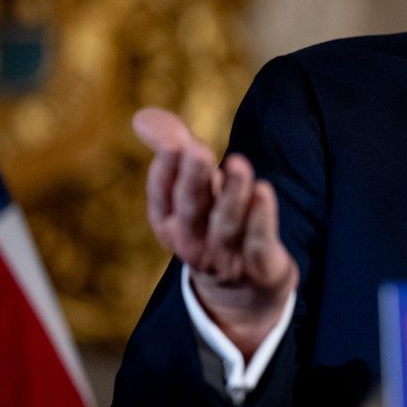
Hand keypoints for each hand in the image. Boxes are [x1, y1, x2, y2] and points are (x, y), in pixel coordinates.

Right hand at [133, 107, 298, 358]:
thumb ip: (173, 149)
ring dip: (231, 194)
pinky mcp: (259, 266)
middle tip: (197, 148)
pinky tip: (265, 191)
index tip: (174, 144)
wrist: (243, 292)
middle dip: (193, 180)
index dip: (166, 171)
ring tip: (239, 163)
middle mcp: (192, 242)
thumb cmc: (212, 225)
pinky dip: (261, 219)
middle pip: (191, 209)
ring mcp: (225, 257)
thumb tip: (142, 115)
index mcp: (170, 223)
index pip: (161, 196)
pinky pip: (258, 242)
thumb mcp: (192, 189)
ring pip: (226, 224)